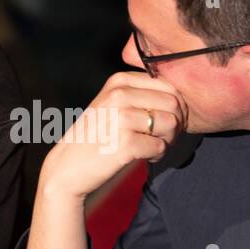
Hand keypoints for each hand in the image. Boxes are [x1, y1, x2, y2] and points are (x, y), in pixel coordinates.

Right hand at [39, 71, 186, 201]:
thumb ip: (141, 95)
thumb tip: (182, 99)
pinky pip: (161, 146)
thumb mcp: (113, 104)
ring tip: (152, 147)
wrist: (68, 167)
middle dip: (176, 124)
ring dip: (168, 140)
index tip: (164, 122)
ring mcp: (122, 118)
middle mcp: (120, 94)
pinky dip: (157, 155)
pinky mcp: (126, 142)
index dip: (176, 106)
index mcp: (119, 81)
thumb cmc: (97, 137)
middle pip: (174, 104)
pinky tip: (144, 158)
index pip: (168, 85)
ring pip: (172, 124)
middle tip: (162, 138)